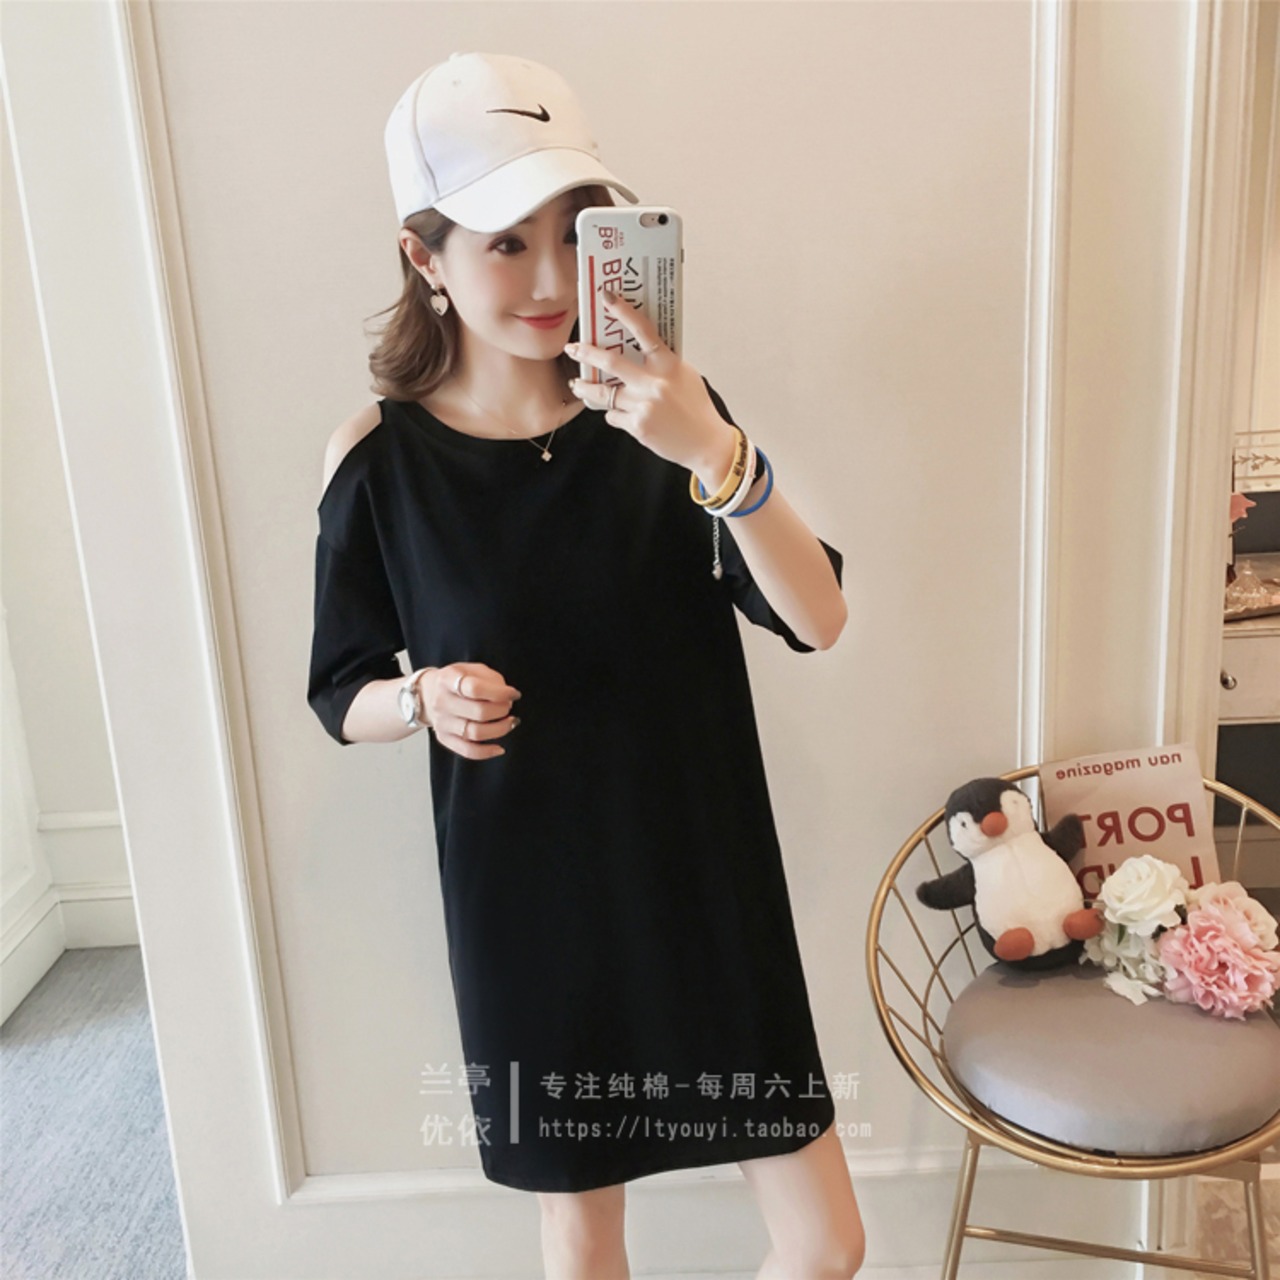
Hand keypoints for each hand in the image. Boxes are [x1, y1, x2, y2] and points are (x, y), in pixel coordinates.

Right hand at [421, 663, 521, 760]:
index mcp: (448, 679)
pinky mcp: (444, 738)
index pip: (475, 689)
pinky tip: (499, 748)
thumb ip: (492, 680)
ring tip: (510, 722)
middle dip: (502, 710)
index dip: (500, 693)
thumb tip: (508, 697)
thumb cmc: (458, 680)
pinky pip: (467, 750)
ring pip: (475, 733)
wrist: (430, 693)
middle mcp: (442, 701)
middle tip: (509, 706)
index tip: (514, 694)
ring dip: (500, 729)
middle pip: (478, 712)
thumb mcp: (473, 669)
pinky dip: (487, 752)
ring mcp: (442, 722)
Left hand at [565, 290, 736, 477]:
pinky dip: (615, 414)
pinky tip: (623, 415)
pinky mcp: (637, 426)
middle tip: (572, 348)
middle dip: (586, 354)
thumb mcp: (685, 376)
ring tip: (577, 385)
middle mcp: (654, 383)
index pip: (644, 331)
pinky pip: (613, 415)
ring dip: (586, 389)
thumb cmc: (696, 409)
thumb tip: (638, 349)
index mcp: (669, 365)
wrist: (706, 443)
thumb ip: (662, 363)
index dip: (624, 312)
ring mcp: (644, 405)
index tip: (607, 298)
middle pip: (611, 363)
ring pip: (603, 394)